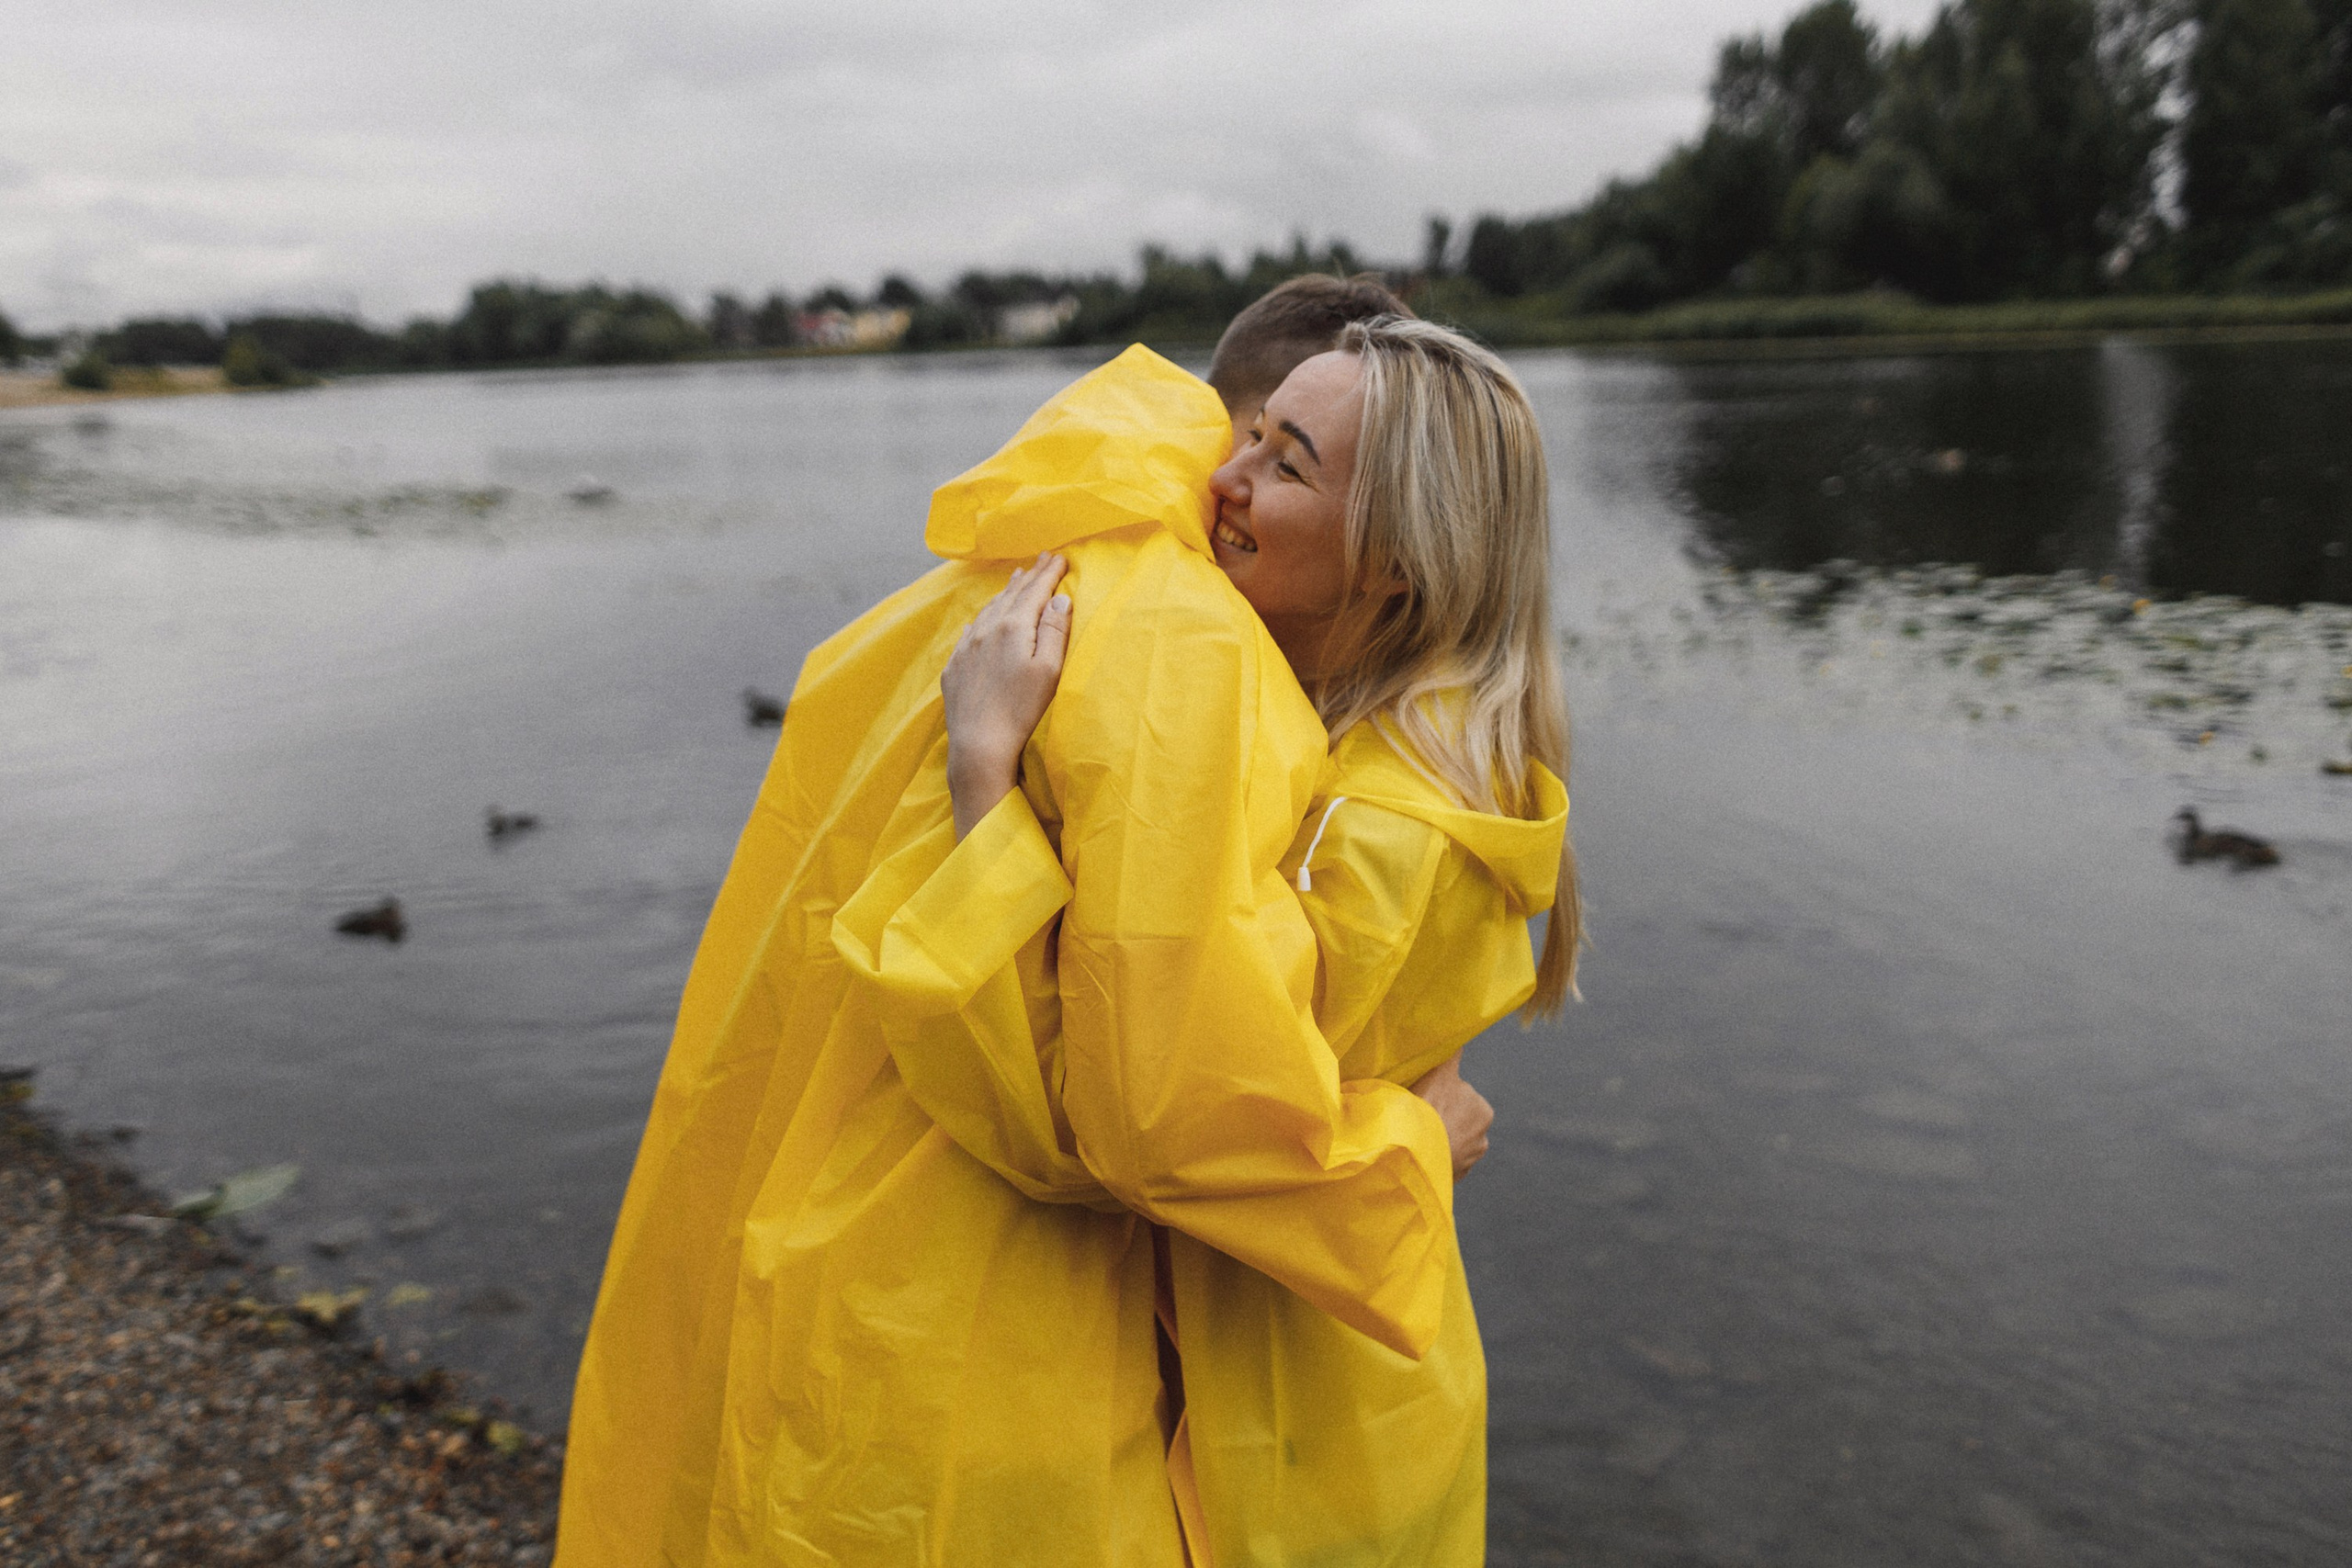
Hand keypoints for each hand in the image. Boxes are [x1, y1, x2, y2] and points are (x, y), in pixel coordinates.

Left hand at [943, 553, 1071, 838]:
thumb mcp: (1049, 670)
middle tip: (1041, 560)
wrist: (978, 744)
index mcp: (1013, 627)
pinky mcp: (955, 668)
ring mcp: (967, 648)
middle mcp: (986, 630)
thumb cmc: (1021, 710)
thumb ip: (1054, 630)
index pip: (1035, 591)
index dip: (1049, 573)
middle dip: (1029, 576)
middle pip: (1011, 595)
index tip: (1060, 557)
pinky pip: (970, 631)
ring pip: (989, 610)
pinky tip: (984, 618)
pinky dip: (983, 617)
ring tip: (1015, 579)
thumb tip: (1059, 599)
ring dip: (1005, 593)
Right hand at [1410, 1055, 1491, 1180]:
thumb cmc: (1429, 1108)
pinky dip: (1434, 1158)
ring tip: (1417, 1137)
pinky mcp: (1455, 1179)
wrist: (1417, 1152)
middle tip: (1419, 1117)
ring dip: (1438, 1140)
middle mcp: (1482, 1139)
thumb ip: (1452, 1054)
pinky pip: (1443, 1163)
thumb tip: (1460, 1036)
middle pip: (1456, 1121)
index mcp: (1484, 1111)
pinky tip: (1420, 1152)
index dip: (1442, 1097)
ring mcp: (1468, 1162)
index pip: (1461, 1097)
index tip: (1426, 1100)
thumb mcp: (1441, 1072)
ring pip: (1450, 1144)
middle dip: (1441, 1120)